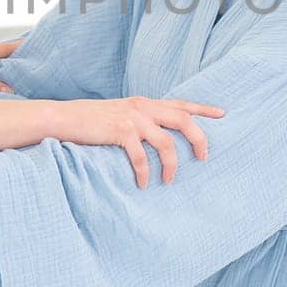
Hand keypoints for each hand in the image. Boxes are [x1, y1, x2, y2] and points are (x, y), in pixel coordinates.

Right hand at [51, 97, 225, 188]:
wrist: (63, 118)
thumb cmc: (91, 121)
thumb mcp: (120, 114)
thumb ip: (140, 120)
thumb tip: (157, 135)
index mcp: (145, 102)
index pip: (181, 103)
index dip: (203, 109)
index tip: (223, 114)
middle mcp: (143, 107)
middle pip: (183, 120)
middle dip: (199, 139)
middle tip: (203, 158)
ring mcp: (132, 118)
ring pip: (166, 142)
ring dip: (172, 165)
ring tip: (169, 181)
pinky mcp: (120, 131)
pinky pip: (141, 156)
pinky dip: (145, 173)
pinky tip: (143, 184)